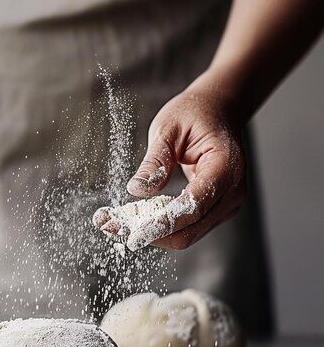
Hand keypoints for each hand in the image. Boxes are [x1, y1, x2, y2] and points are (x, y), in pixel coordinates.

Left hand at [124, 74, 247, 249]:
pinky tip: (138, 221)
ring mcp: (227, 203)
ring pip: (188, 234)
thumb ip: (155, 161)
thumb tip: (137, 190)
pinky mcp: (216, 210)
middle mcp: (232, 190)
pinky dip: (162, 228)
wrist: (217, 111)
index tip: (134, 233)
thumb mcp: (168, 128)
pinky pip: (188, 227)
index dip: (164, 224)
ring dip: (154, 235)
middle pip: (191, 229)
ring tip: (118, 225)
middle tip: (113, 228)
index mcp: (226, 166)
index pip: (194, 206)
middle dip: (153, 234)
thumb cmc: (194, 114)